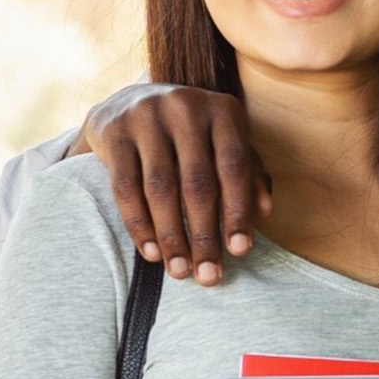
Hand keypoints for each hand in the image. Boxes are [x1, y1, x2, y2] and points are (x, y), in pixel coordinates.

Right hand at [74, 83, 269, 285]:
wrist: (130, 103)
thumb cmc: (193, 134)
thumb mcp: (225, 144)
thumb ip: (249, 174)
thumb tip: (265, 213)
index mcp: (223, 110)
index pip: (234, 167)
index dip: (238, 211)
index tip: (240, 252)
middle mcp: (186, 108)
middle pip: (197, 182)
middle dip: (204, 234)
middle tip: (208, 274)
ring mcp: (146, 117)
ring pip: (160, 188)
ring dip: (171, 236)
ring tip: (179, 270)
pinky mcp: (114, 132)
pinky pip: (125, 187)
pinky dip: (139, 224)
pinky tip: (150, 252)